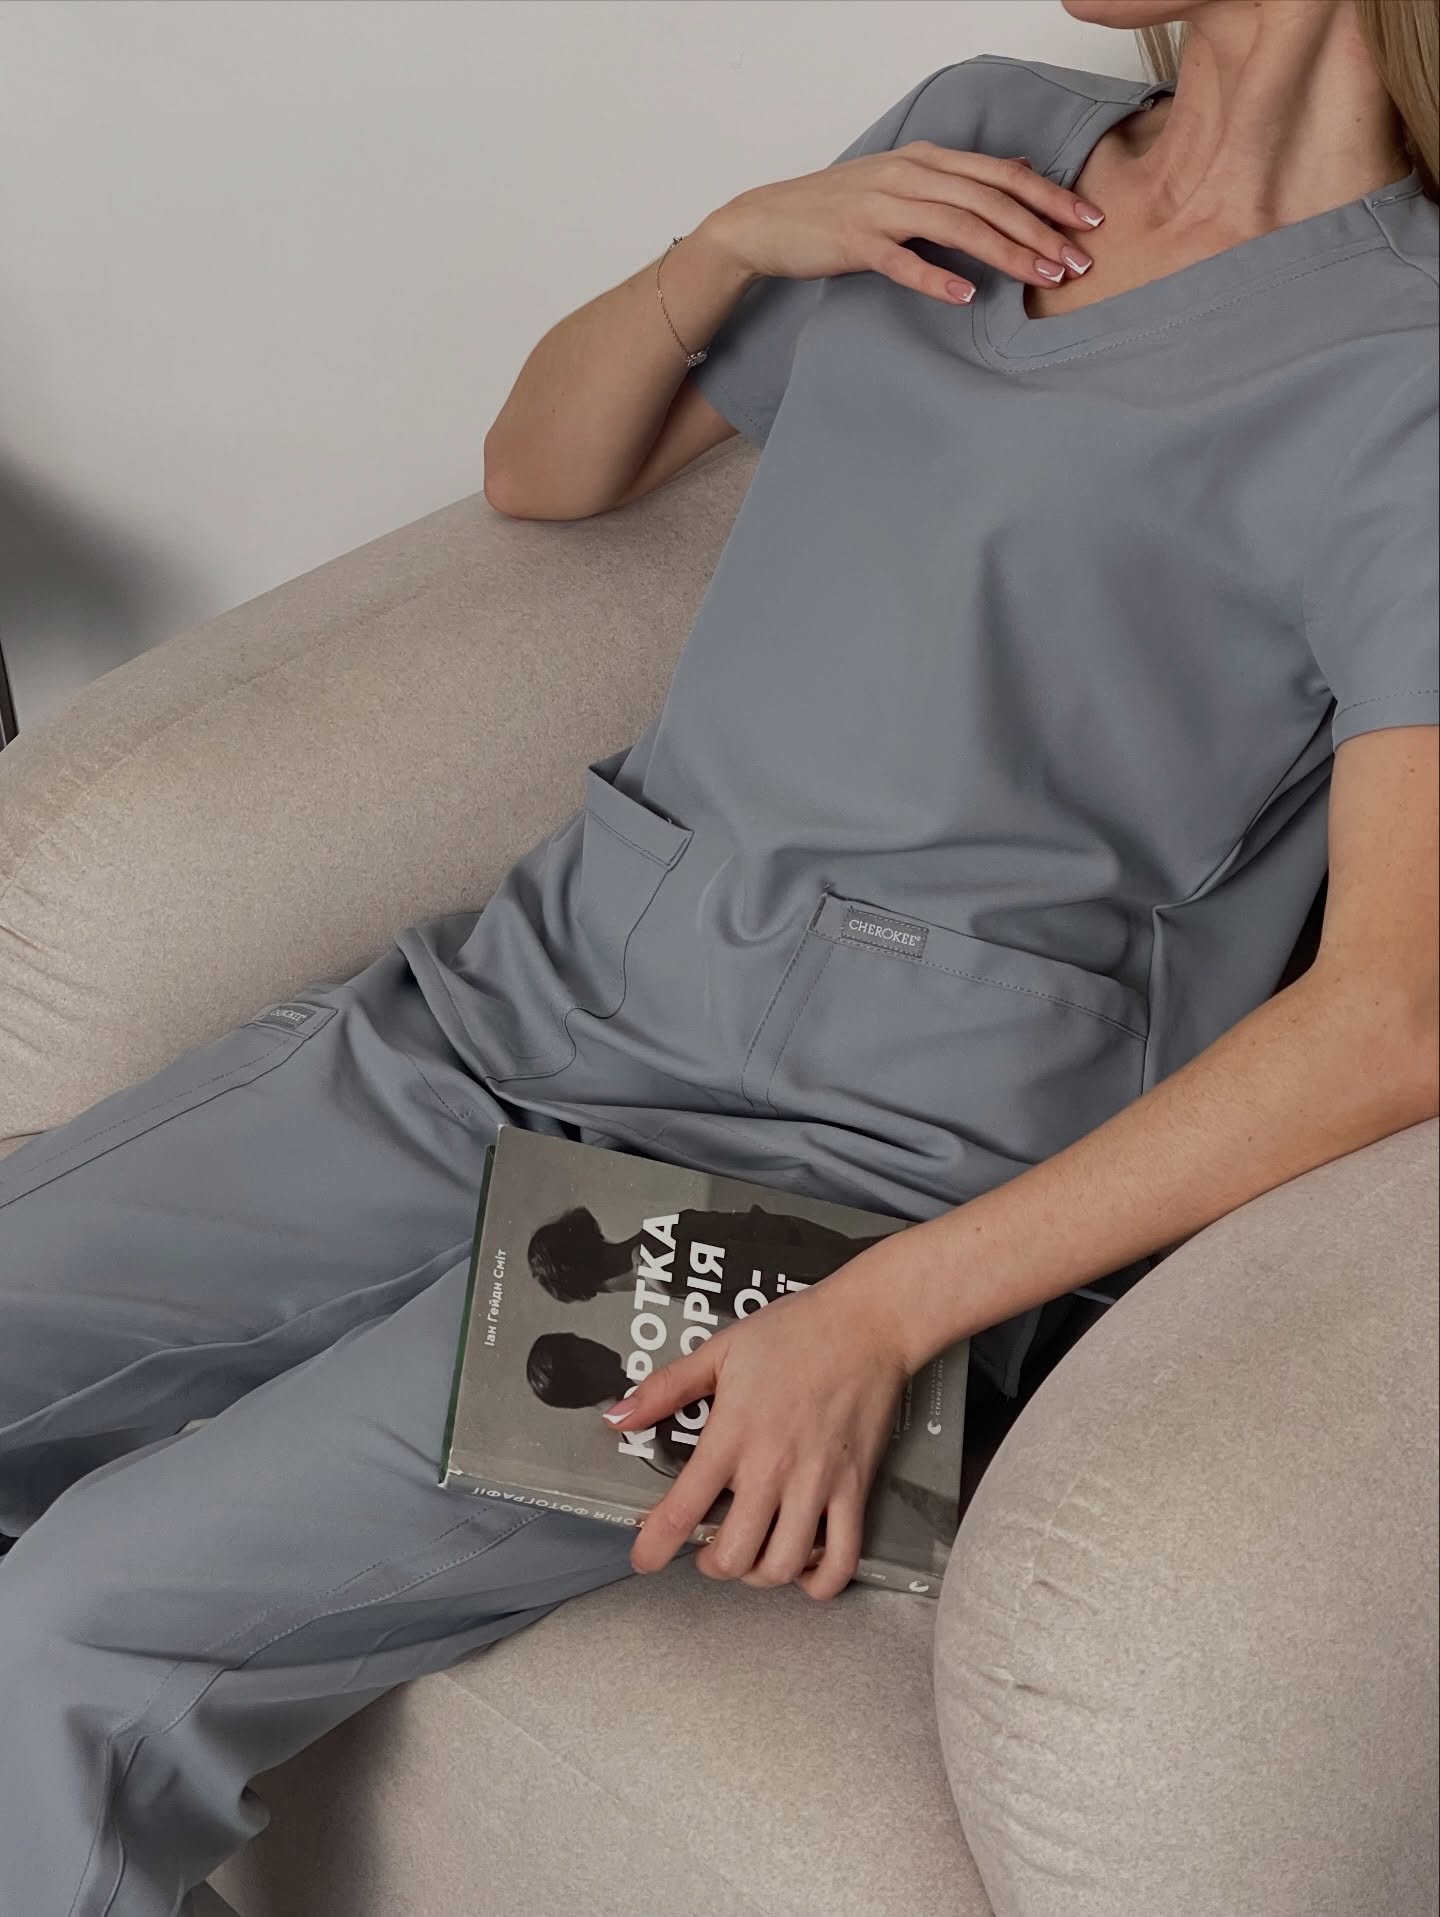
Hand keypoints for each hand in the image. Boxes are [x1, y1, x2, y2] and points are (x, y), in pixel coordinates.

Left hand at [601, 1249, 910, 1599]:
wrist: (867, 1323)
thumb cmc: (795, 1331)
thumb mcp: (720, 1349)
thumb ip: (666, 1387)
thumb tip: (617, 1416)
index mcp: (733, 1434)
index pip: (683, 1509)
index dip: (655, 1546)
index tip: (645, 1558)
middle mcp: (773, 1467)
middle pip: (734, 1555)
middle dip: (710, 1564)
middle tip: (706, 1549)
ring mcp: (817, 1482)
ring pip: (782, 1566)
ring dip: (758, 1575)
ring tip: (751, 1556)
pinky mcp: (855, 1488)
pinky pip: (842, 1558)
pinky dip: (820, 1580)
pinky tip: (803, 1565)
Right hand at [701, 145, 1103, 302]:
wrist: (768, 220)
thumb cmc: (837, 208)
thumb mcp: (903, 181)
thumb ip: (957, 178)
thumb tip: (1014, 169)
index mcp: (926, 160)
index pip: (1001, 173)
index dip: (1049, 195)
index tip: (1088, 221)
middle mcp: (910, 175)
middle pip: (989, 198)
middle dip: (1040, 229)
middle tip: (1078, 262)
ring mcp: (882, 206)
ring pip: (957, 224)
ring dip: (1004, 251)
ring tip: (1039, 277)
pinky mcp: (855, 241)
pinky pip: (902, 259)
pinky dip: (935, 276)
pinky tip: (965, 294)